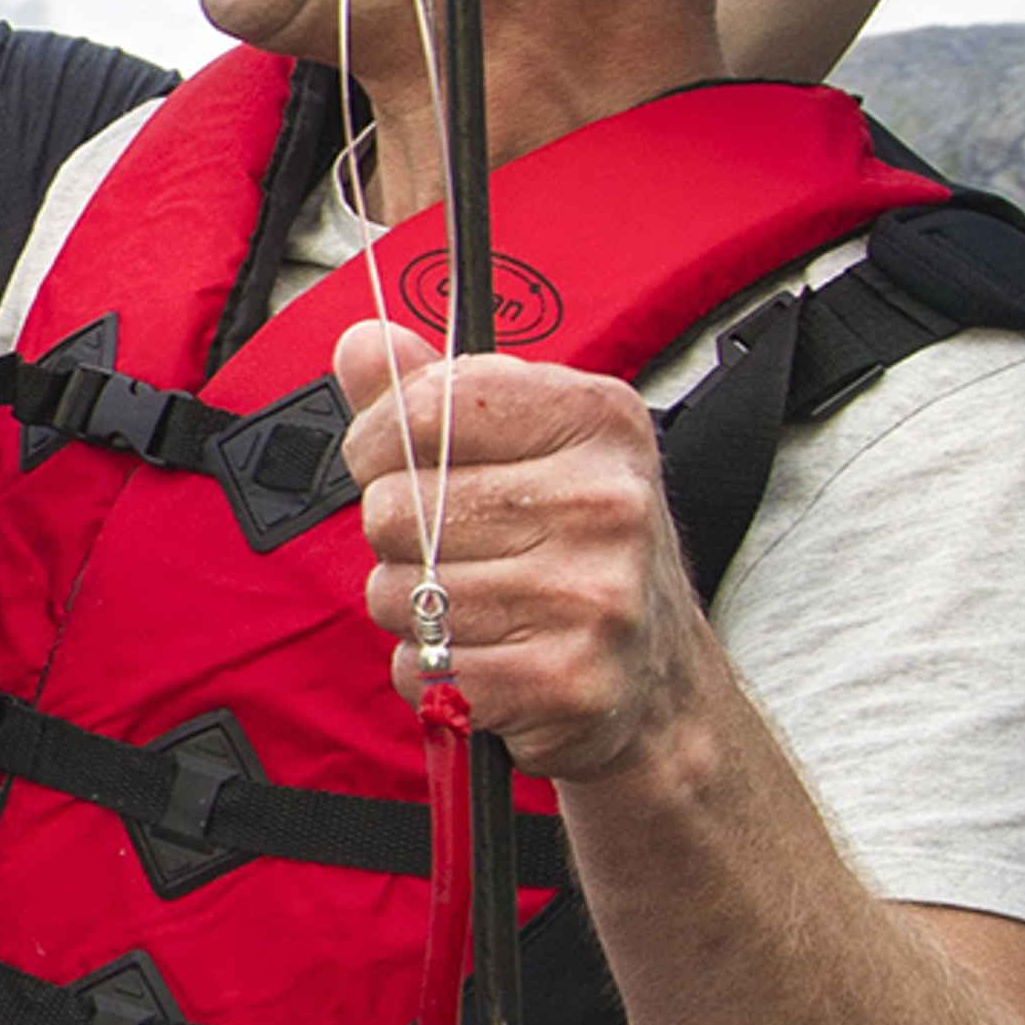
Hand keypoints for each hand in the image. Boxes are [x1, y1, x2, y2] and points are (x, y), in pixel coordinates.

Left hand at [331, 322, 719, 784]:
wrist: (660, 678)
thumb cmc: (583, 549)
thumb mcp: (531, 446)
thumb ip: (435, 393)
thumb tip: (363, 345)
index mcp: (596, 420)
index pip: (425, 407)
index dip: (376, 439)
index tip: (385, 460)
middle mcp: (603, 501)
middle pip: (396, 508)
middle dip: (398, 537)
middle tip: (456, 550)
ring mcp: (591, 595)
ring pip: (400, 594)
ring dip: (413, 610)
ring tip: (477, 604)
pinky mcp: (565, 680)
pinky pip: (422, 668)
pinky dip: (430, 671)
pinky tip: (487, 655)